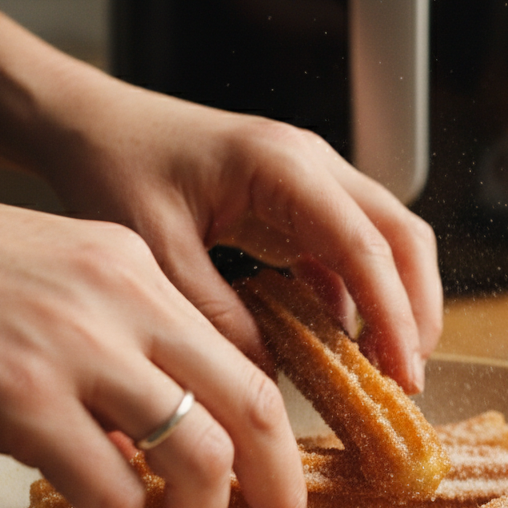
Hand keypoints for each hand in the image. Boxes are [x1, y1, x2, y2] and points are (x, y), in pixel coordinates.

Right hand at [0, 142, 304, 507]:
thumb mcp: (46, 281)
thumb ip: (111, 339)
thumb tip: (146, 428)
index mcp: (132, 267)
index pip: (244, 359)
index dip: (272, 437)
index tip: (270, 485)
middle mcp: (122, 297)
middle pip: (253, 408)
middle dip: (281, 492)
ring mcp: (74, 344)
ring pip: (198, 456)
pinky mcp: (18, 395)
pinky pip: (110, 491)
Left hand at [27, 83, 442, 392]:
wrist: (90, 127)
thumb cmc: (115, 169)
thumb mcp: (155, 250)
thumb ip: (213, 313)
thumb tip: (266, 378)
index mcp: (282, 165)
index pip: (364, 244)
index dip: (392, 314)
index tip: (402, 373)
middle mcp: (311, 165)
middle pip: (401, 236)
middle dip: (416, 309)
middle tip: (407, 379)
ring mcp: (310, 182)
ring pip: (385, 243)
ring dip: (394, 304)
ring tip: (385, 372)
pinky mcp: (296, 204)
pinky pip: (346, 254)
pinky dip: (355, 301)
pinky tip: (338, 346)